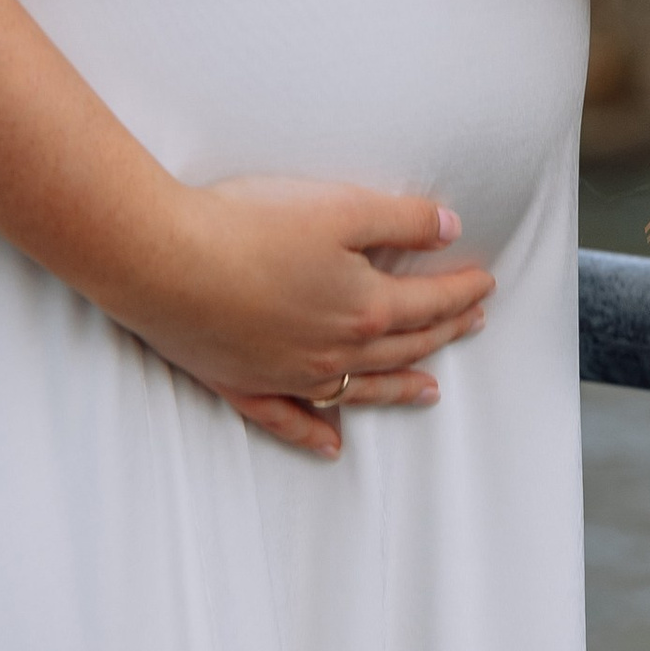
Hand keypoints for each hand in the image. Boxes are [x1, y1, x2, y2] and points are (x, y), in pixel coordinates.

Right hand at [126, 173, 496, 463]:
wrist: (163, 261)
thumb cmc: (248, 226)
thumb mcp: (340, 206)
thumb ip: (402, 220)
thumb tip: (451, 229)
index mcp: (363, 307)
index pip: (428, 302)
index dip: (461, 291)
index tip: (486, 284)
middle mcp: (334, 352)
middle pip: (402, 346)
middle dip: (443, 333)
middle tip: (472, 325)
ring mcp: (289, 376)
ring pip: (360, 388)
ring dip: (399, 388)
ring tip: (430, 391)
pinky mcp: (244, 385)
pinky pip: (291, 422)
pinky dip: (316, 434)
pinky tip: (333, 444)